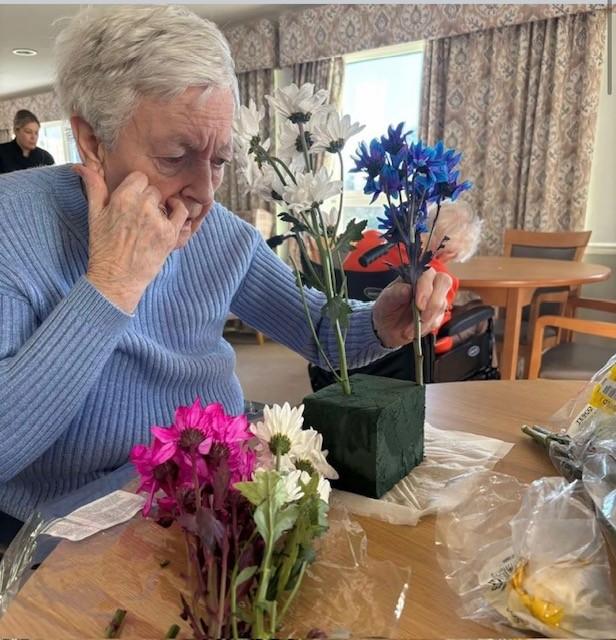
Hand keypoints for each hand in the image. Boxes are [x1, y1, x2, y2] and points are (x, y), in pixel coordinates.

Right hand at [74, 161, 189, 313]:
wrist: (116, 278)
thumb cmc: (104, 248)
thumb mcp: (94, 215)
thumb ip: (94, 188)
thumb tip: (82, 166)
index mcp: (123, 198)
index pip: (139, 177)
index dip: (136, 188)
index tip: (133, 199)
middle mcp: (142, 206)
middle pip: (153, 190)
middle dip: (147, 199)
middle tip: (139, 215)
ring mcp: (158, 220)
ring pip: (165, 201)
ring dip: (160, 208)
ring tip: (149, 223)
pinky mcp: (170, 234)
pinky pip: (182, 212)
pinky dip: (178, 210)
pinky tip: (170, 214)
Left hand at [372, 268, 451, 347]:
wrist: (386, 327)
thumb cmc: (386, 307)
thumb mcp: (386, 299)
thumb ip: (396, 292)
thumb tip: (408, 288)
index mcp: (415, 275)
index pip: (429, 274)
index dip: (426, 288)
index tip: (419, 304)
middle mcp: (429, 284)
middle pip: (444, 282)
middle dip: (433, 303)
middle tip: (421, 318)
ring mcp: (435, 299)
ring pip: (441, 305)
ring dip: (426, 321)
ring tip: (408, 330)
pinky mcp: (437, 315)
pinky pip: (438, 321)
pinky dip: (425, 328)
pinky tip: (412, 332)